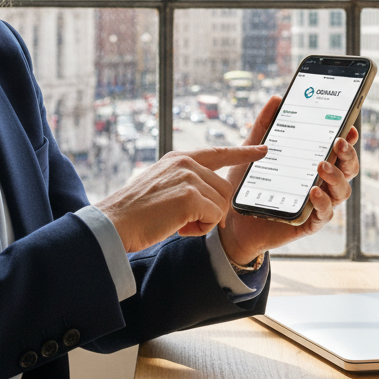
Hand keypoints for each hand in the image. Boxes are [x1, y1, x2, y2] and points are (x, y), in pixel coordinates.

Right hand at [95, 145, 267, 252]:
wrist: (115, 222)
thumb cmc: (135, 212)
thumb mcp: (161, 186)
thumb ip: (184, 183)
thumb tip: (211, 200)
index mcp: (179, 158)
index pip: (218, 153)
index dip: (243, 152)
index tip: (263, 149)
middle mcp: (185, 163)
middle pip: (223, 189)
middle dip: (210, 211)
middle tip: (182, 220)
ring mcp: (188, 177)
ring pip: (220, 204)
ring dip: (204, 221)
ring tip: (177, 223)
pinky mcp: (190, 196)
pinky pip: (214, 217)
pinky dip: (200, 229)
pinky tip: (179, 227)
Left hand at [217, 96, 360, 265]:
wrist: (233, 220)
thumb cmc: (248, 184)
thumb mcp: (252, 151)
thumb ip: (264, 125)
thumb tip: (276, 98)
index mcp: (312, 164)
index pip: (338, 151)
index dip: (348, 139)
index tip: (349, 127)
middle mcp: (321, 183)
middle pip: (348, 169)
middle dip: (347, 155)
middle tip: (338, 142)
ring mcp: (317, 204)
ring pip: (342, 191)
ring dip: (336, 177)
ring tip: (321, 166)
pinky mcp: (309, 223)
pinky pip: (325, 214)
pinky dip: (323, 203)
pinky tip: (314, 192)